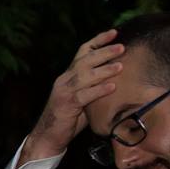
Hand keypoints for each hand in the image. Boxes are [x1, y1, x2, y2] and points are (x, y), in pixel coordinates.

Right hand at [28, 28, 122, 160]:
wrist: (48, 136)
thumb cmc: (70, 117)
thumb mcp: (84, 97)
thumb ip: (96, 86)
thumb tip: (120, 77)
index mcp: (69, 75)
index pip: (83, 52)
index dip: (98, 41)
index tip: (114, 32)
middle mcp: (64, 79)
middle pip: (84, 60)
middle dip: (103, 52)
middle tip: (121, 47)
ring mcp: (64, 91)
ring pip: (84, 76)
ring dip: (103, 70)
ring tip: (120, 66)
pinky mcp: (66, 105)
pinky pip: (84, 95)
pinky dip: (98, 90)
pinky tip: (112, 87)